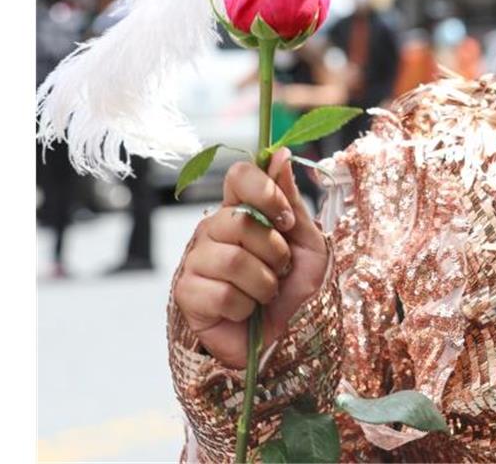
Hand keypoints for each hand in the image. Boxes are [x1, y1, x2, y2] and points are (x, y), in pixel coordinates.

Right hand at [173, 148, 328, 368]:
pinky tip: (245, 312)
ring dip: (263, 283)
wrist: (287, 340)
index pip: (239, 175)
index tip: (286, 219)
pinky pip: (220, 293)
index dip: (265, 192)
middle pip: (237, 219)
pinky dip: (244, 307)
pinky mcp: (186, 294)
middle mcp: (213, 230)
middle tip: (280, 268)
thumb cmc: (297, 291)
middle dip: (273, 250)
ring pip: (232, 259)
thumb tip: (281, 155)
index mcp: (242, 211)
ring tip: (265, 293)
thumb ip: (291, 202)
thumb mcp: (308, 244)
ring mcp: (196, 261)